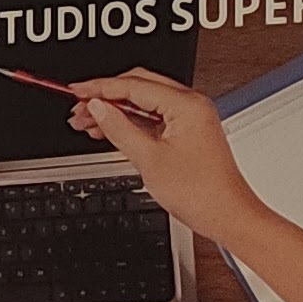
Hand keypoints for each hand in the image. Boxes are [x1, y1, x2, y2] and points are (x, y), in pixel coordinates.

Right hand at [63, 69, 265, 241]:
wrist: (227, 216)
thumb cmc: (202, 193)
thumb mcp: (148, 159)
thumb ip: (119, 128)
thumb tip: (98, 108)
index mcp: (187, 106)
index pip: (134, 85)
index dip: (99, 88)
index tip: (75, 91)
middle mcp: (192, 106)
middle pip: (139, 87)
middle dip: (105, 96)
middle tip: (78, 108)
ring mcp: (190, 119)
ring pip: (144, 103)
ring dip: (115, 110)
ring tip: (87, 121)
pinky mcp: (187, 133)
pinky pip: (153, 118)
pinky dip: (130, 122)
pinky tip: (109, 130)